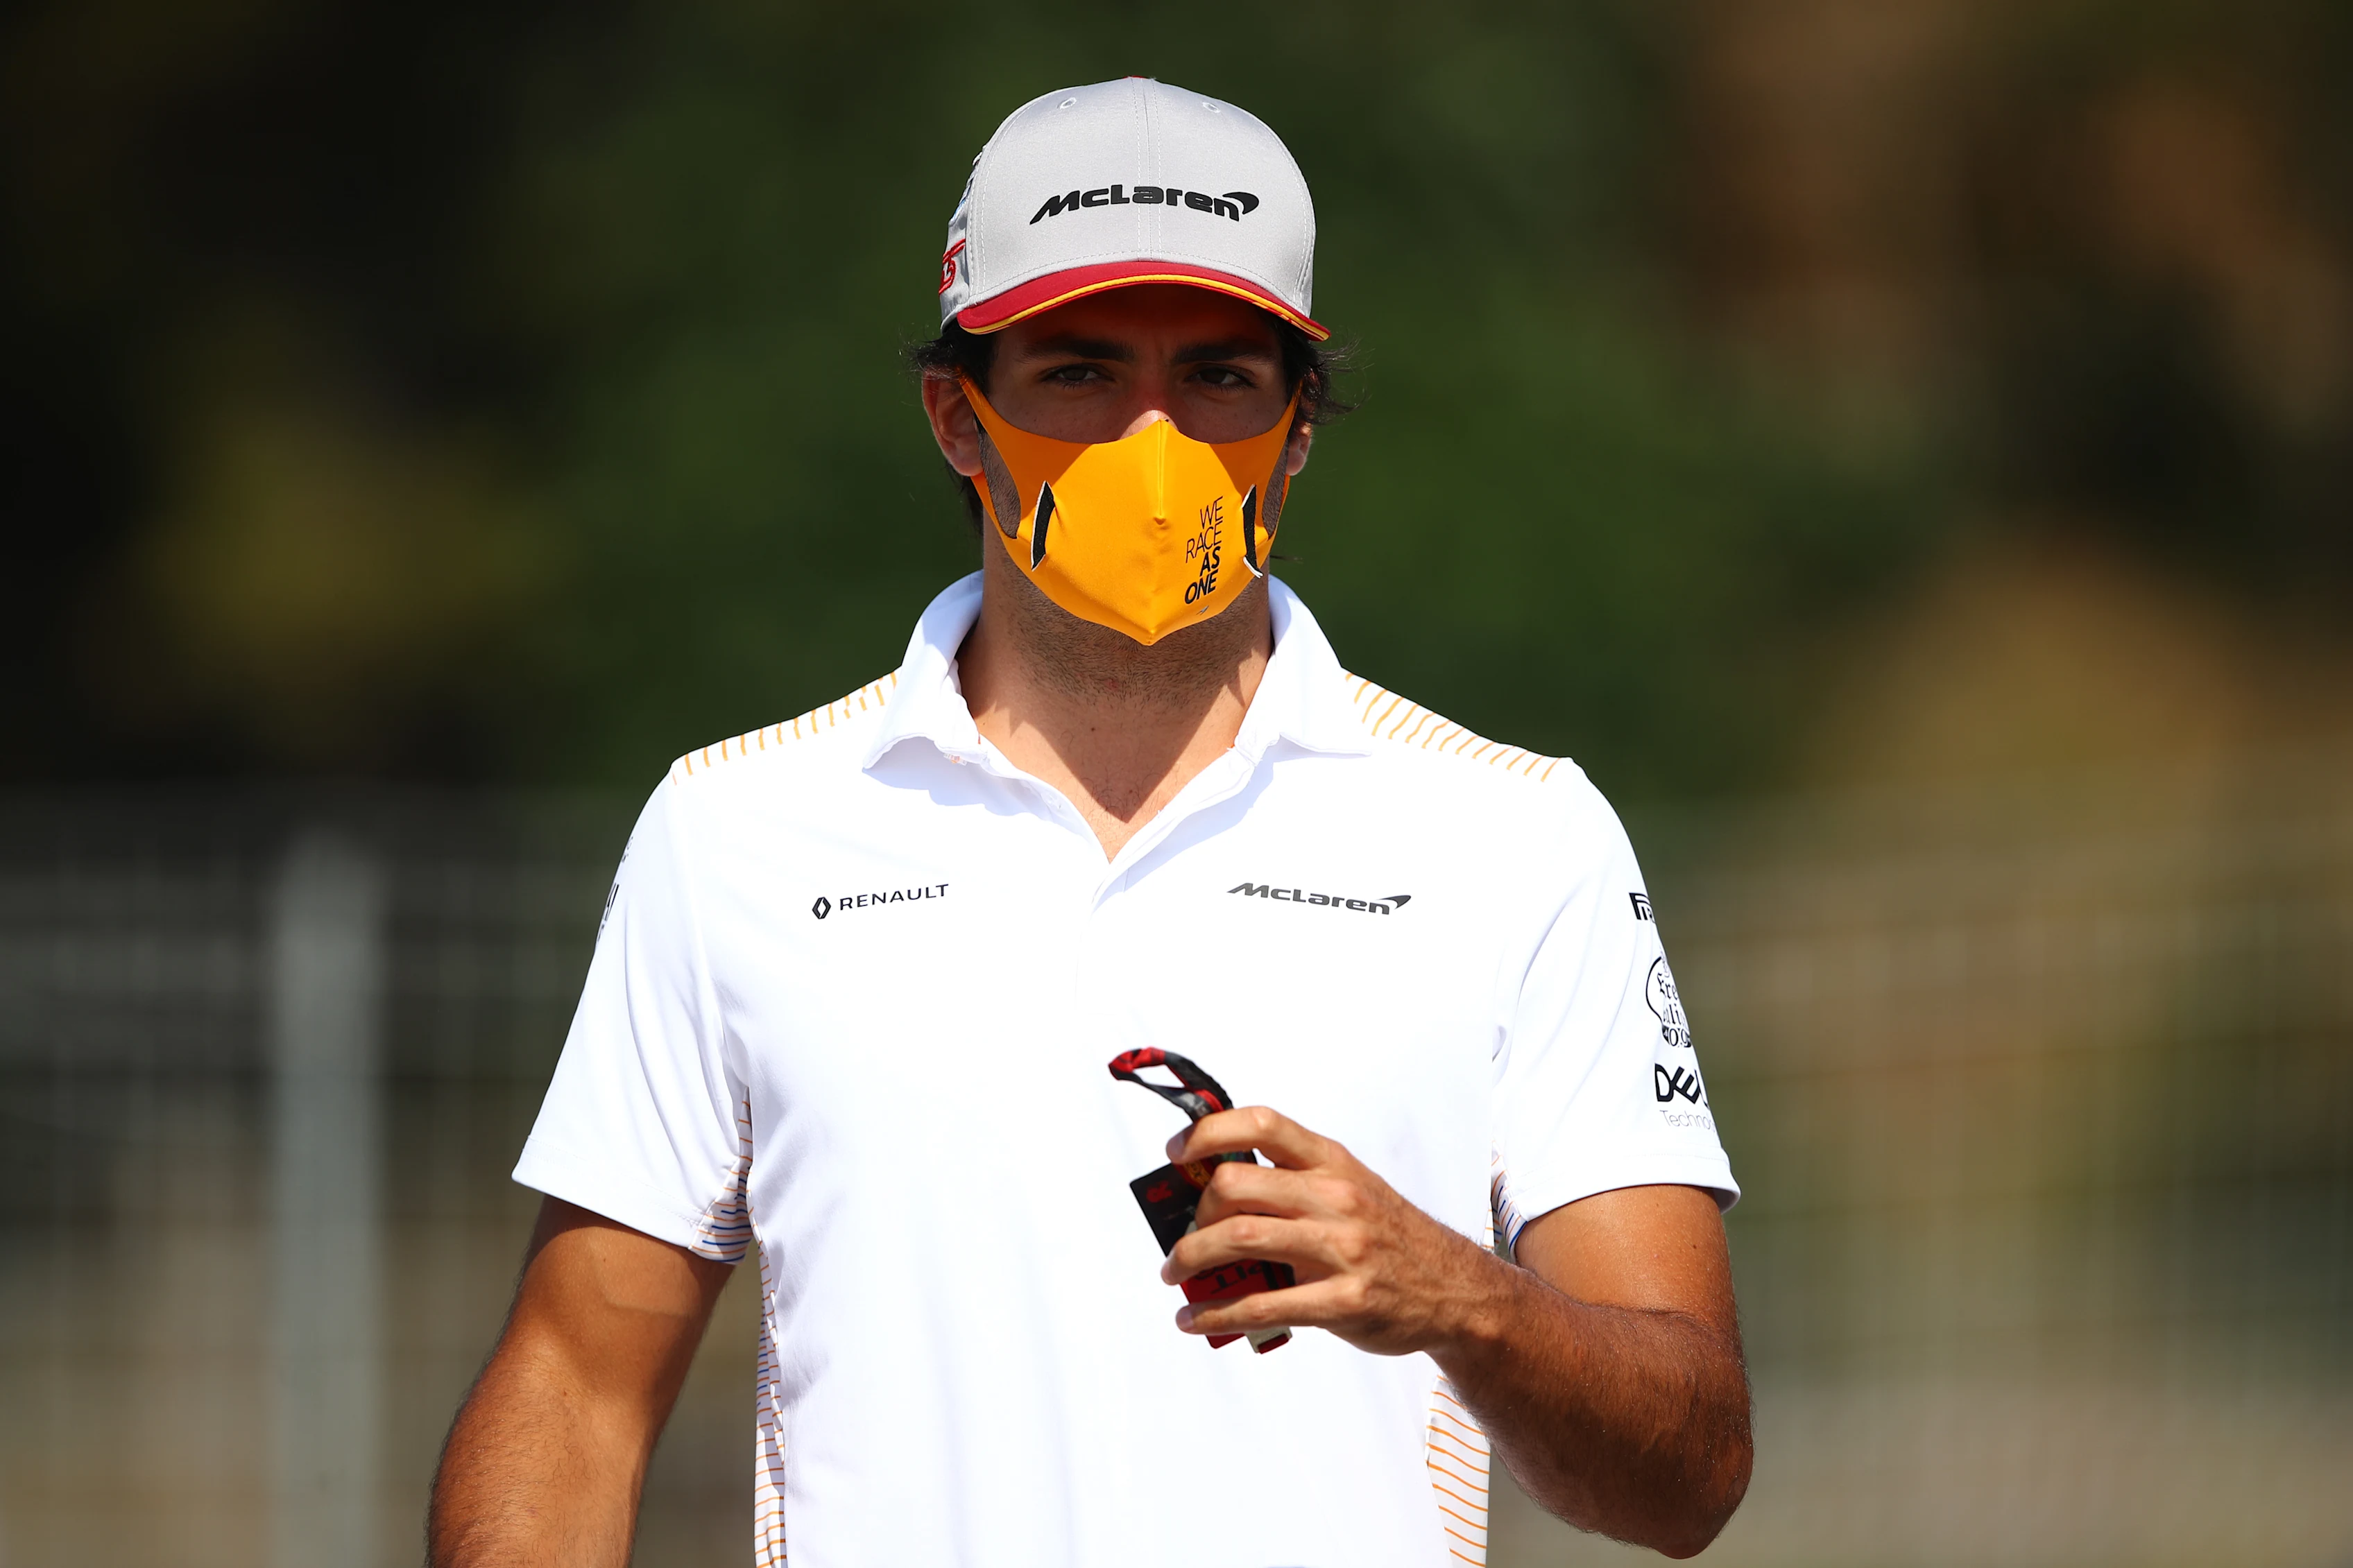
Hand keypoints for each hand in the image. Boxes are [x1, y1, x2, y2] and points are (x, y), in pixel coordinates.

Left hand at [1158, 1106, 1504, 1356]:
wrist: (1456, 1292)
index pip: (1263, 1123)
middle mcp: (1336, 1197)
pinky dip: (1217, 1313)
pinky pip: (1262, 1305)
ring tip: (1175, 1275)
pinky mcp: (1344, 1300)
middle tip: (1183, 1237)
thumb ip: (1295, 1185)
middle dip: (1193, 1212)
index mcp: (1333, 1163)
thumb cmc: (1389, 1239)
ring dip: (1190, 1260)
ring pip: (1240, 1239)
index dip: (1209, 1131)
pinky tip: (1195, 1320)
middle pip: (1236, 1184)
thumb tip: (1214, 1194)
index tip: (1176, 1151)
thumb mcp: (1352, 1190)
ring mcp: (1342, 1249)